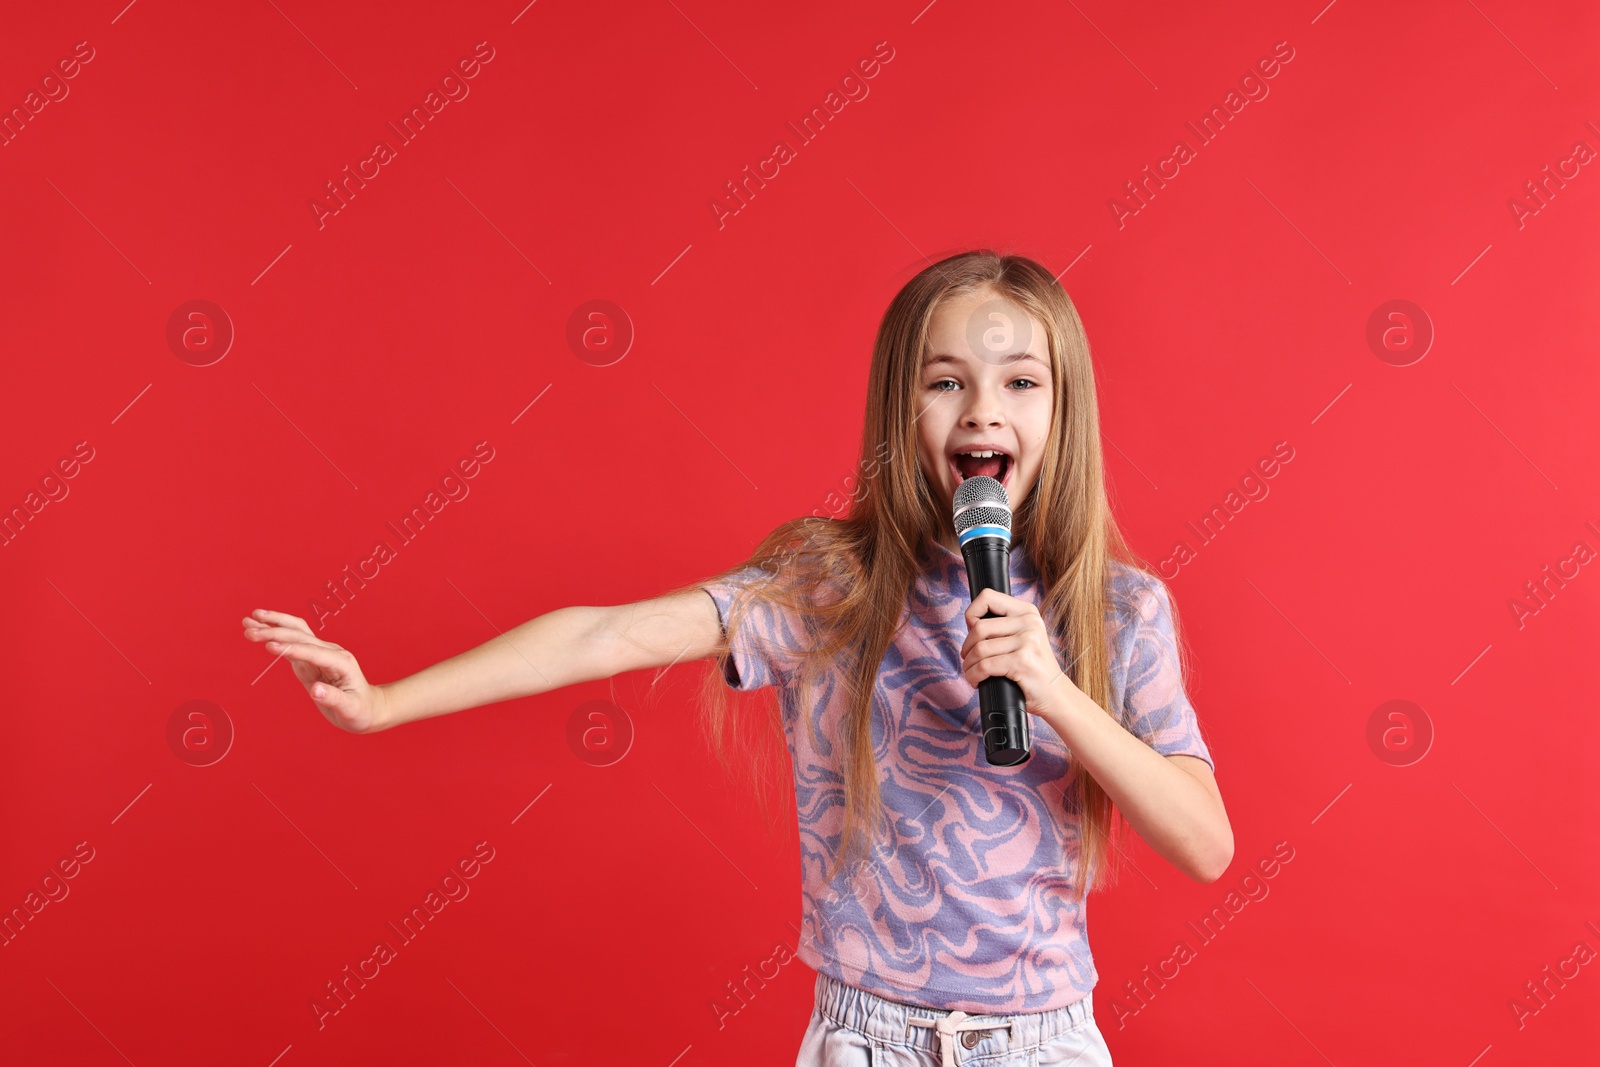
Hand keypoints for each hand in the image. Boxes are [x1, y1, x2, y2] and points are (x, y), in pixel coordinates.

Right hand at [241, 609, 388, 733]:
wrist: (367, 708)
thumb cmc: (360, 710)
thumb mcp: (350, 709)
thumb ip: (333, 698)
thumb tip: (315, 690)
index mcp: (340, 662)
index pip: (312, 652)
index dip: (291, 648)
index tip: (269, 646)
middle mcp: (330, 652)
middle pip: (300, 636)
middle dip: (274, 632)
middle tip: (249, 630)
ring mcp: (320, 653)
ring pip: (296, 632)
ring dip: (273, 625)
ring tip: (249, 619)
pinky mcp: (311, 659)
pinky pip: (292, 643)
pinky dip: (275, 636)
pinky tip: (259, 630)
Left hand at [961, 589, 1079, 720]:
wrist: (1056, 694)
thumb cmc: (1034, 668)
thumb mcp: (1024, 637)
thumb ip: (1003, 626)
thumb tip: (971, 622)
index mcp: (1027, 611)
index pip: (987, 597)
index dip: (972, 614)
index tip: (972, 633)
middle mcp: (1029, 622)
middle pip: (979, 627)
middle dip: (967, 648)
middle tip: (970, 660)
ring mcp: (1027, 641)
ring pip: (980, 649)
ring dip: (969, 665)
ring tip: (973, 673)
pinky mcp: (1022, 662)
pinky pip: (984, 666)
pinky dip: (974, 676)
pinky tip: (977, 681)